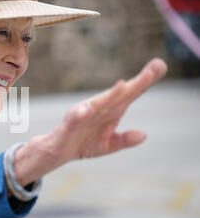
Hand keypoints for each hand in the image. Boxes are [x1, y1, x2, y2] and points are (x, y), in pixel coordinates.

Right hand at [14, 58, 167, 185]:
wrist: (58, 151)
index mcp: (111, 111)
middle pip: (122, 94)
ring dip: (112, 94)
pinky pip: (77, 116)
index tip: (160, 66)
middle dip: (137, 83)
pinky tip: (89, 109)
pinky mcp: (71, 121)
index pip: (130, 94)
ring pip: (101, 102)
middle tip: (154, 68)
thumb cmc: (82, 142)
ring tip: (126, 84)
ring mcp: (85, 113)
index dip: (144, 82)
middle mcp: (100, 107)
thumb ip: (124, 140)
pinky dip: (82, 112)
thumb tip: (144, 135)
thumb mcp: (108, 145)